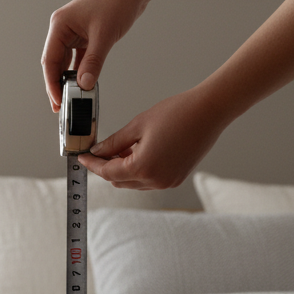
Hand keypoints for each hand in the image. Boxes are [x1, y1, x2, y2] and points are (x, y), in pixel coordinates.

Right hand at [41, 0, 148, 110]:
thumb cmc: (118, 0)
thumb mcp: (104, 36)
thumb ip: (92, 63)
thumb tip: (83, 85)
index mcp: (60, 24)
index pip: (50, 60)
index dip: (52, 83)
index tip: (57, 100)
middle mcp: (63, 28)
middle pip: (54, 63)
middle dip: (57, 84)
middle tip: (60, 105)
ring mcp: (73, 32)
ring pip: (65, 62)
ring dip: (68, 79)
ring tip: (70, 97)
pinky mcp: (83, 36)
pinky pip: (77, 58)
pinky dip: (79, 71)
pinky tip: (81, 83)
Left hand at [78, 89, 227, 189]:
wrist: (211, 110)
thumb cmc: (178, 112)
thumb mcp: (138, 125)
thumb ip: (114, 142)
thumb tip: (97, 151)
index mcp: (143, 167)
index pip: (107, 172)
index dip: (92, 164)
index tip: (83, 157)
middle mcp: (155, 180)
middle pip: (118, 181)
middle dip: (106, 168)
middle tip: (99, 151)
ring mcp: (167, 182)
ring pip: (133, 183)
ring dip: (123, 170)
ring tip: (121, 149)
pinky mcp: (176, 179)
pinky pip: (148, 181)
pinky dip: (138, 171)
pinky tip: (137, 154)